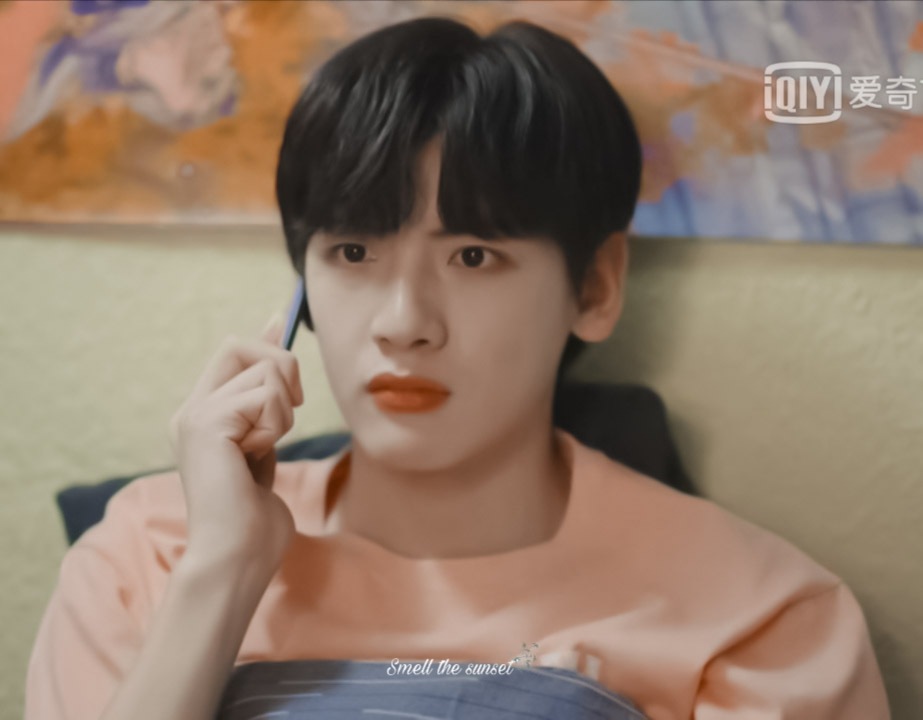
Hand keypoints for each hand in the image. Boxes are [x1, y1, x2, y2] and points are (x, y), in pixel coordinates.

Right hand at [168, 318, 303, 571]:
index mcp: (203, 418)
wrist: (236, 558)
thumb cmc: (254, 522)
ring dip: (283, 410)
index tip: (283, 320)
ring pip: (265, 370)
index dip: (262, 338)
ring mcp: (195, 414)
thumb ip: (268, 414)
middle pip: (241, 345)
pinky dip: (277, 425)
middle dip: (281, 367)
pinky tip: (257, 456)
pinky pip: (266, 395)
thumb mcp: (265, 455)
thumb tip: (280, 375)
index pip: (230, 355)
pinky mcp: (207, 422)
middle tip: (289, 412)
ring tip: (265, 449)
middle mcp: (192, 410)